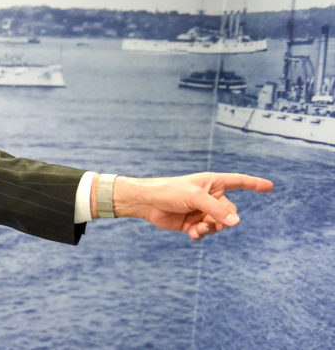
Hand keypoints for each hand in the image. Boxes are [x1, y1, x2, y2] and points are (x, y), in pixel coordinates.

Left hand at [112, 172, 273, 239]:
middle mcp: (210, 196)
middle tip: (211, 223)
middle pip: (230, 211)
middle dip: (223, 219)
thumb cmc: (169, 191)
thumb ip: (216, 209)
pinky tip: (192, 234)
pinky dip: (201, 235)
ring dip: (211, 229)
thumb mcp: (195, 197)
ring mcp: (202, 210)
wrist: (147, 203)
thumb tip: (236, 222)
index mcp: (213, 183)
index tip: (271, 186)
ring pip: (219, 224)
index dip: (255, 184)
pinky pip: (206, 232)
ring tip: (197, 229)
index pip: (239, 182)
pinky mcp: (193, 223)